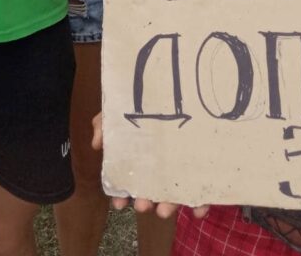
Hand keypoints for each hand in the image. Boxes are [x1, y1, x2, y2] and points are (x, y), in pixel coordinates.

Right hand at [90, 111, 208, 217]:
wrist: (179, 89)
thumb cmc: (149, 103)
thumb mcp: (121, 109)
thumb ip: (105, 124)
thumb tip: (97, 144)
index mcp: (140, 157)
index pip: (130, 180)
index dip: (122, 194)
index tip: (118, 203)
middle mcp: (160, 166)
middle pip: (151, 189)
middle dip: (145, 201)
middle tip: (141, 206)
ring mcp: (181, 169)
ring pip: (175, 194)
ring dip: (170, 206)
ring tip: (162, 211)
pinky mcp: (202, 169)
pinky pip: (203, 191)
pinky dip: (200, 204)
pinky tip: (198, 210)